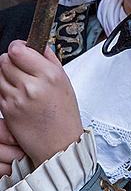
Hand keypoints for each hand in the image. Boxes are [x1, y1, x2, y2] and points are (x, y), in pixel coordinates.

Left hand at [0, 41, 83, 167]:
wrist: (59, 145)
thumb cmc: (64, 115)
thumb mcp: (64, 81)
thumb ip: (50, 59)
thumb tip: (39, 45)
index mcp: (49, 75)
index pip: (18, 50)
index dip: (18, 47)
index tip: (21, 50)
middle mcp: (32, 86)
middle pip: (4, 60)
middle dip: (11, 60)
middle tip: (20, 66)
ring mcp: (17, 99)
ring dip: (5, 74)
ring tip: (18, 81)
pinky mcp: (7, 110)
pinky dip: (4, 89)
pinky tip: (17, 94)